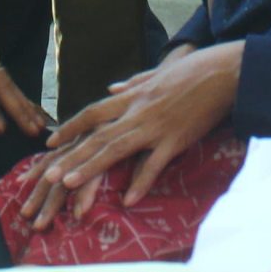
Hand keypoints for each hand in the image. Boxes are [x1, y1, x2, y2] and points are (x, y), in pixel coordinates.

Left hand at [20, 42, 240, 227]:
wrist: (223, 72)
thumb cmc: (192, 71)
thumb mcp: (156, 74)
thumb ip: (131, 83)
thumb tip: (110, 88)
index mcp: (131, 96)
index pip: (92, 112)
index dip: (70, 128)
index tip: (50, 142)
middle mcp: (136, 111)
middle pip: (96, 136)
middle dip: (70, 157)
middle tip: (47, 177)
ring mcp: (154, 126)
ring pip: (115, 150)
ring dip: (89, 168)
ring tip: (68, 187)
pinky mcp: (175, 139)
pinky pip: (154, 164)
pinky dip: (140, 182)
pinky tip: (127, 200)